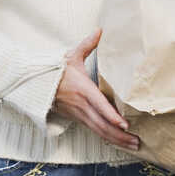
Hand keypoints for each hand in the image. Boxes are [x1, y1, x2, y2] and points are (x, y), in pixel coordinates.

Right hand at [53, 29, 140, 151]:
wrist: (36, 86)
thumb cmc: (56, 71)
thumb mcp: (71, 56)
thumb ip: (88, 44)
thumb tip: (101, 29)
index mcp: (83, 90)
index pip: (99, 106)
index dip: (111, 116)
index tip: (124, 123)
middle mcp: (82, 106)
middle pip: (103, 125)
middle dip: (121, 135)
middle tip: (138, 141)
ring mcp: (80, 116)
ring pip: (101, 132)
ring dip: (118, 140)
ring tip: (134, 145)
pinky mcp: (79, 121)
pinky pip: (97, 132)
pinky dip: (110, 139)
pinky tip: (121, 142)